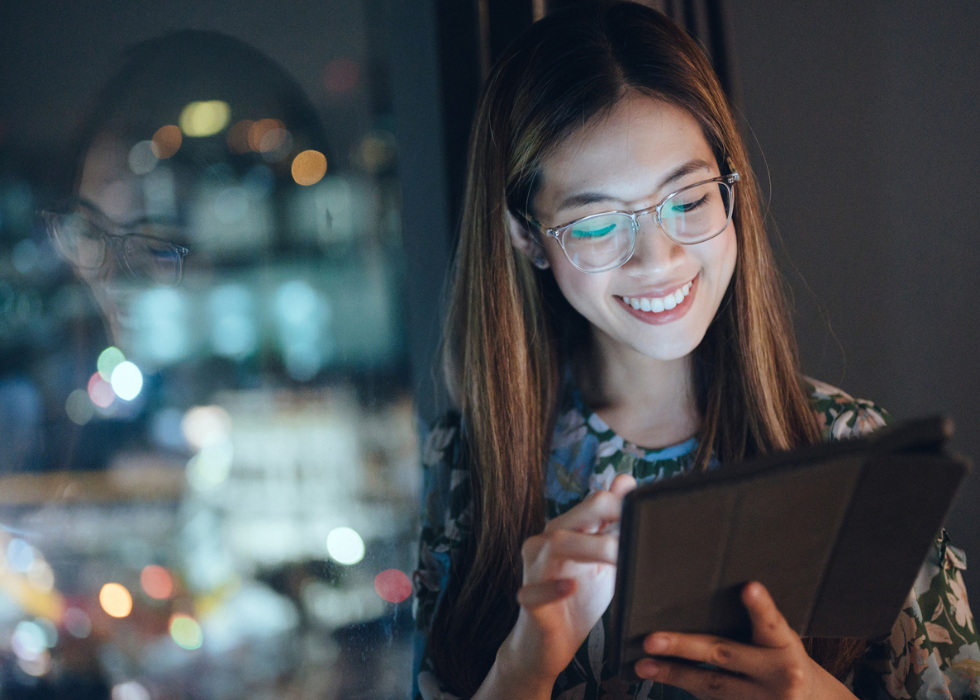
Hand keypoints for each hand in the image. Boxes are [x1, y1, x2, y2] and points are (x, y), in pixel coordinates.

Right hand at [497, 473, 636, 686]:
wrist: (546, 648)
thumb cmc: (576, 601)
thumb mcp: (602, 563)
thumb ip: (612, 526)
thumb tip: (627, 479)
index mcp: (565, 531)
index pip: (594, 503)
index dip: (621, 505)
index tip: (648, 515)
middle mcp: (545, 543)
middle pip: (574, 517)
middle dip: (606, 516)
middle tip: (638, 529)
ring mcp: (533, 571)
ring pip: (555, 545)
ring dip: (589, 547)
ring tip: (618, 556)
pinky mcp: (527, 602)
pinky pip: (534, 590)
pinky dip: (551, 587)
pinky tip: (570, 586)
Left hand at [633, 582, 856, 699]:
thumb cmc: (786, 660)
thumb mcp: (782, 640)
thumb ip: (758, 625)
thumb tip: (710, 598)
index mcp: (786, 647)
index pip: (772, 623)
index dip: (760, 607)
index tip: (749, 588)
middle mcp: (779, 676)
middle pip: (725, 656)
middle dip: (684, 648)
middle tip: (651, 639)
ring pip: (711, 685)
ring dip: (673, 674)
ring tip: (643, 665)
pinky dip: (686, 688)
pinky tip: (662, 677)